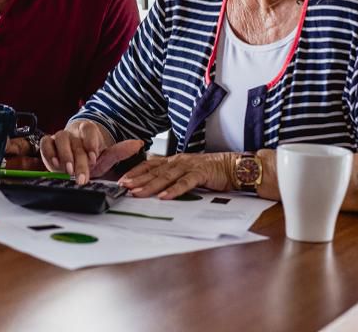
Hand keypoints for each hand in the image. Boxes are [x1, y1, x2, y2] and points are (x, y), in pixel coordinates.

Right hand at [40, 121, 141, 184]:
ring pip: (59, 139)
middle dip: (78, 160)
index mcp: (88, 131)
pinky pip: (45, 144)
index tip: (94, 158)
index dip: (91, 143)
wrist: (76, 158)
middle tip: (81, 176)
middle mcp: (73, 132)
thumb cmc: (91, 156)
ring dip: (64, 155)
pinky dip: (48, 153)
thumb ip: (120, 151)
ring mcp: (60, 137)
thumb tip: (138, 144)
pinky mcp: (48, 144)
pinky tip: (54, 164)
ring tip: (68, 170)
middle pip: (75, 141)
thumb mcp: (106, 156)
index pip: (89, 130)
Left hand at [118, 152, 236, 198]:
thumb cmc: (212, 171)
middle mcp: (179, 161)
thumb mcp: (188, 172)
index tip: (123, 180)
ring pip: (166, 176)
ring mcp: (189, 166)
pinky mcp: (201, 173)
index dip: (136, 172)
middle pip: (154, 171)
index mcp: (175, 161)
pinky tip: (164, 196)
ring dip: (150, 185)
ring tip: (138, 192)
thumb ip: (174, 177)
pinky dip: (174, 190)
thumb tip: (157, 188)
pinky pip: (185, 183)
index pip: (150, 165)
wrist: (234, 166)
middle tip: (124, 186)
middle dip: (138, 179)